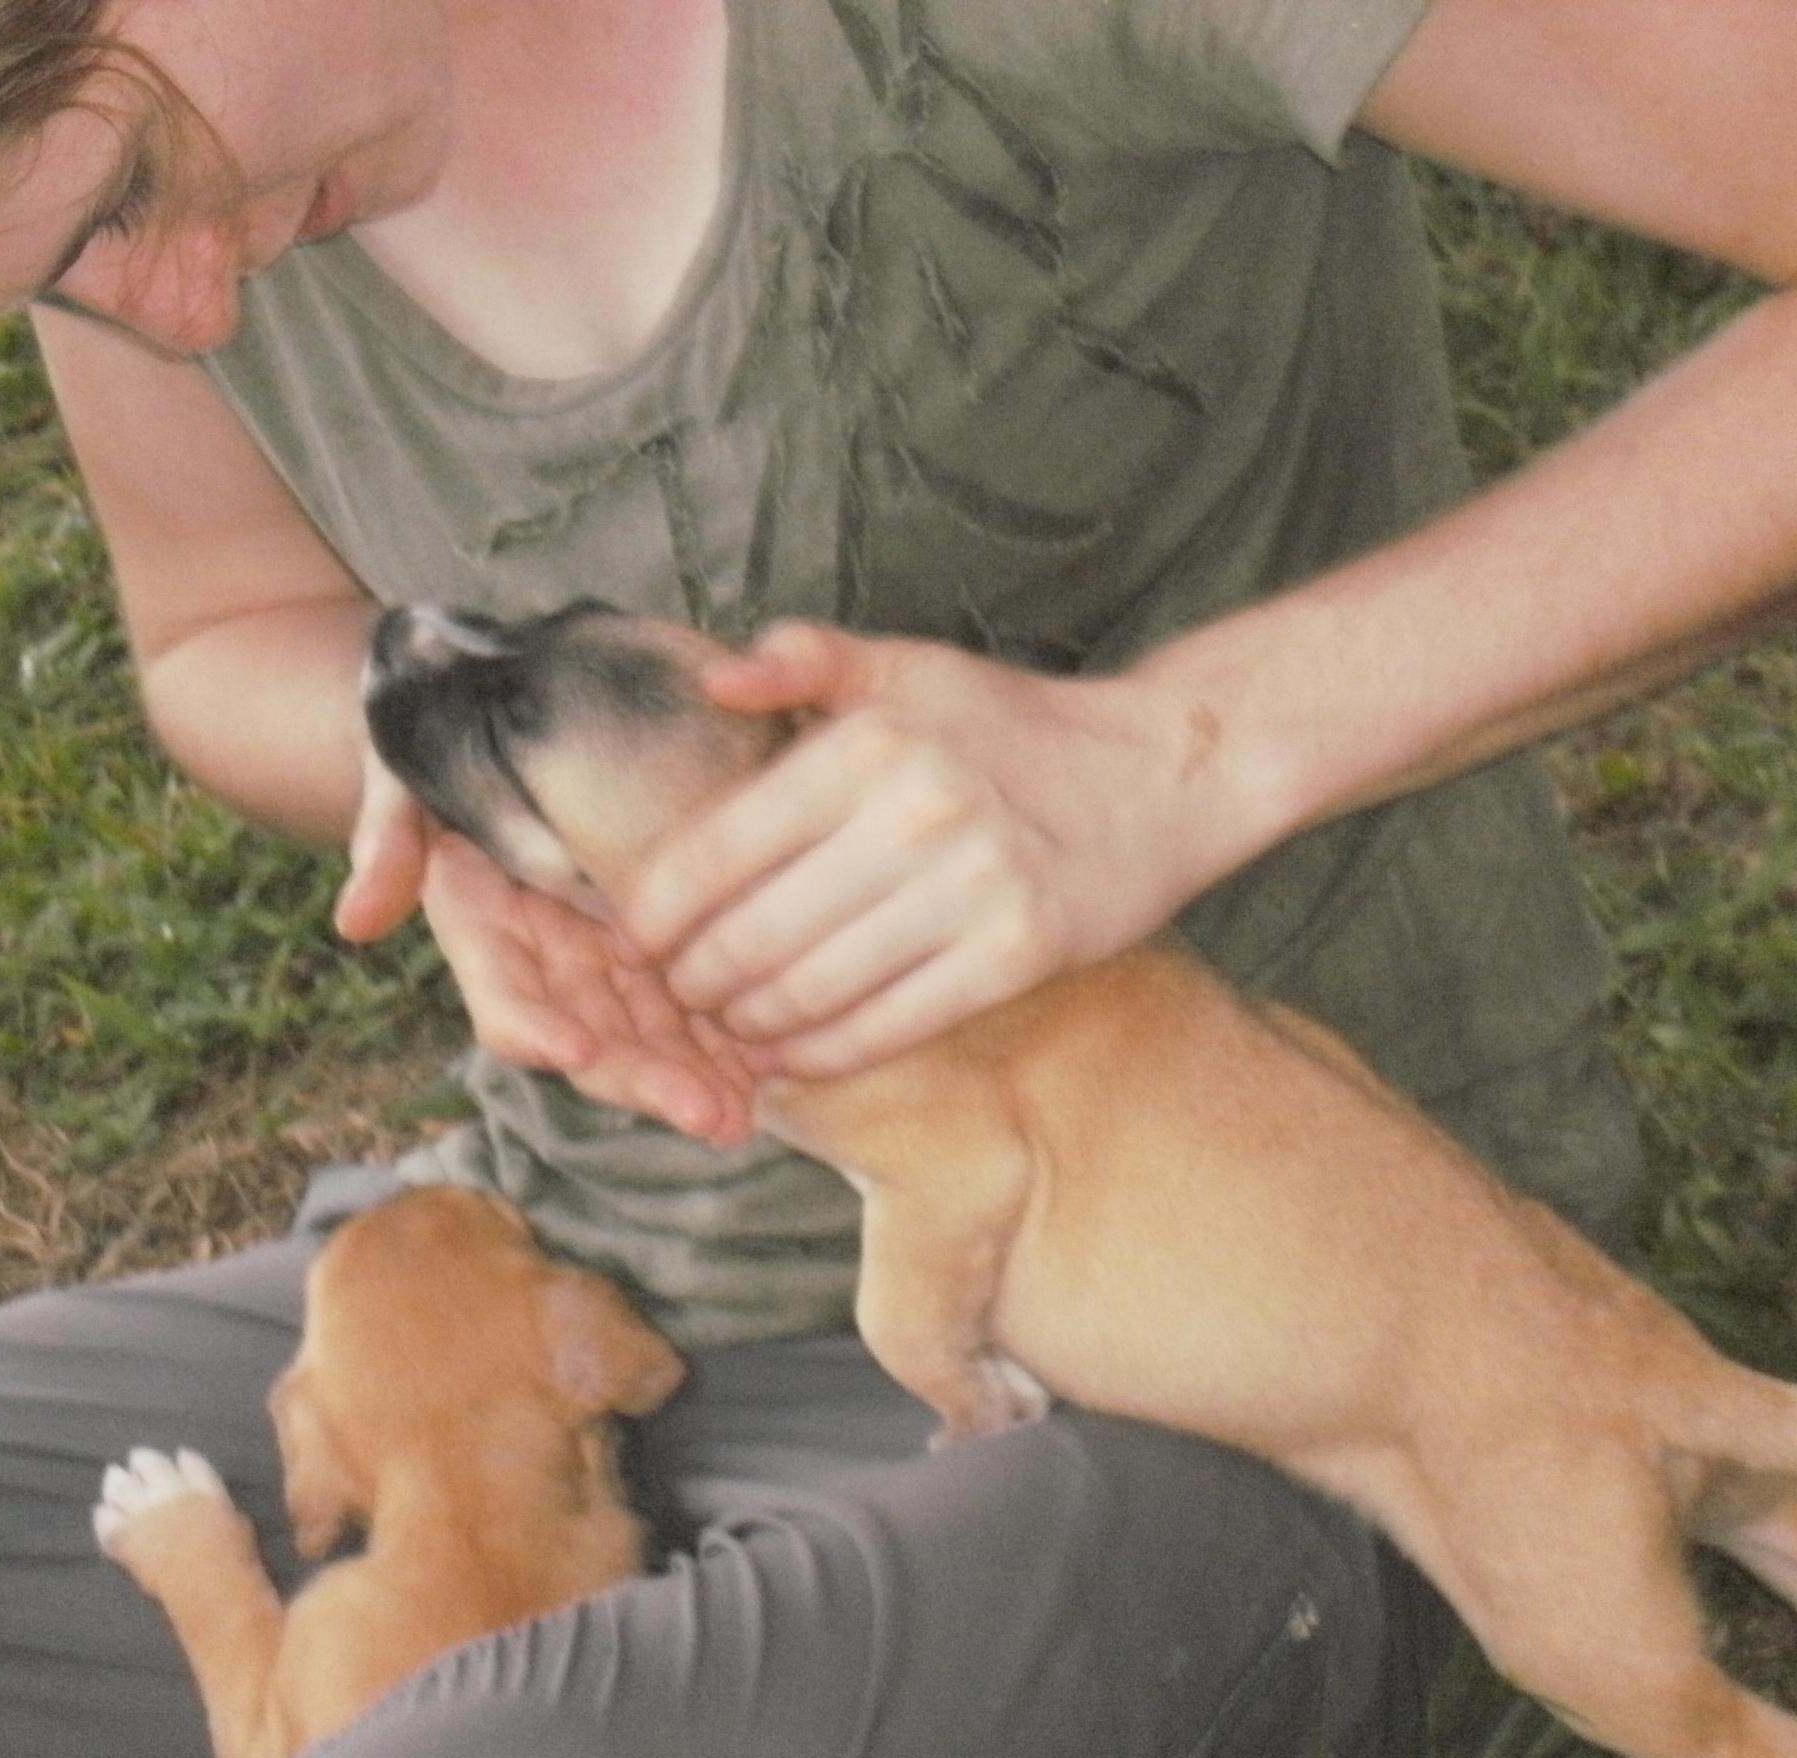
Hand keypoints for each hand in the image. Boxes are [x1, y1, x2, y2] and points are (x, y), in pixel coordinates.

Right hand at [335, 751, 760, 1144]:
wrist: (490, 711)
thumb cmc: (438, 742)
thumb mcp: (400, 777)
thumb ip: (387, 841)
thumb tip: (353, 922)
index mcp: (481, 930)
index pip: (505, 1001)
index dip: (538, 1030)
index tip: (578, 1049)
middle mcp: (543, 961)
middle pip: (593, 1038)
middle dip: (647, 1080)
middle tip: (708, 1114)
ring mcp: (599, 957)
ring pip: (650, 1034)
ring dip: (697, 1078)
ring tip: (746, 1111)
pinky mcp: (650, 942)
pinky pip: (690, 1000)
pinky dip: (727, 1037)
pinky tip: (772, 1065)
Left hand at [620, 621, 1220, 1078]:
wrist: (1159, 774)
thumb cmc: (1012, 729)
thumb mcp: (908, 669)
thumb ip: (806, 662)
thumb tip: (714, 678)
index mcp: (871, 742)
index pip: (721, 848)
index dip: (660, 911)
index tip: (637, 941)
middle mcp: (918, 810)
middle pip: (757, 932)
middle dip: (696, 980)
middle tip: (676, 997)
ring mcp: (972, 887)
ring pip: (816, 988)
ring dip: (751, 1024)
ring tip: (727, 1027)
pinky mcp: (1019, 951)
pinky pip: (891, 1023)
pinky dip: (824, 1053)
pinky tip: (790, 1057)